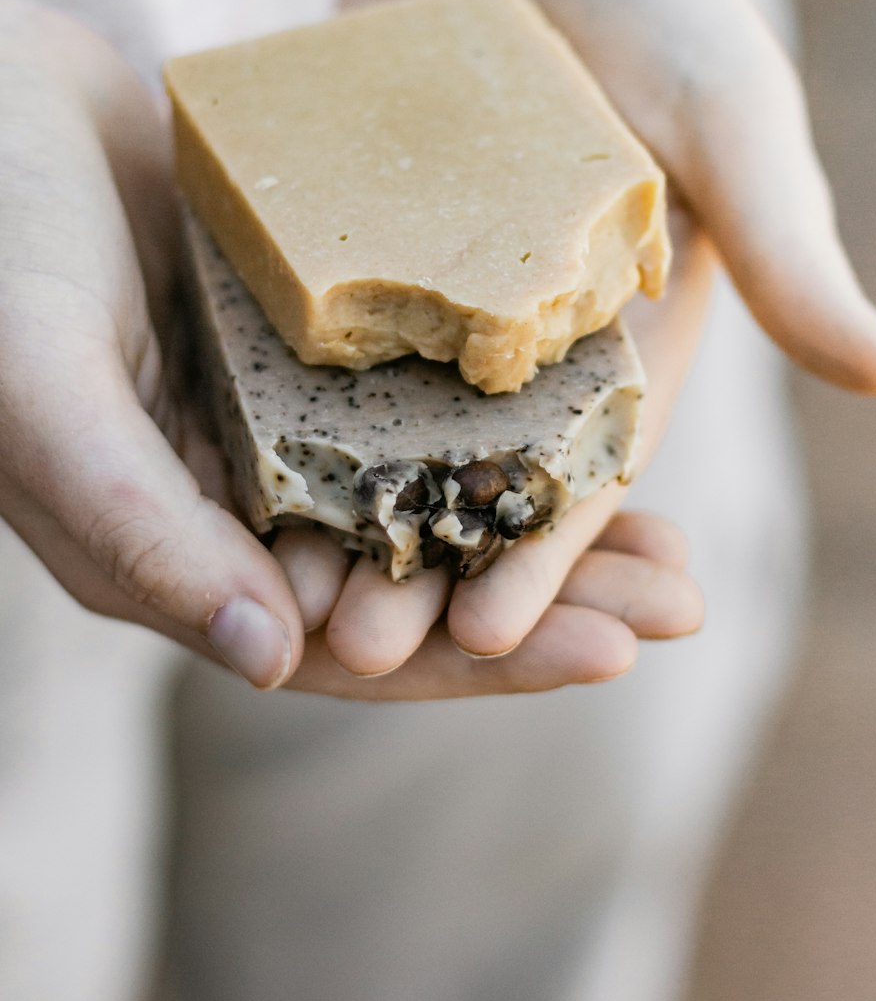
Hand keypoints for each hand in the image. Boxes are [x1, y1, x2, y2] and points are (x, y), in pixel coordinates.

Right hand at [0, 0, 699, 698]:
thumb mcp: (43, 391)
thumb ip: (142, 532)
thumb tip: (277, 659)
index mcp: (174, 551)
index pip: (351, 648)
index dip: (484, 659)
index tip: (617, 652)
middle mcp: (234, 503)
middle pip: (417, 583)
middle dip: (551, 599)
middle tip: (686, 598)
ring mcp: (273, 420)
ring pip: (434, 497)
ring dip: (544, 515)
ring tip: (671, 528)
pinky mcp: (300, 340)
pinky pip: (424, 396)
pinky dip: (506, 414)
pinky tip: (592, 404)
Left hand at [305, 0, 875, 664]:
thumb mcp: (733, 119)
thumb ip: (789, 249)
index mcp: (620, 338)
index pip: (584, 473)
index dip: (541, 559)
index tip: (488, 634)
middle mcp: (518, 339)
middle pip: (468, 479)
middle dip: (422, 568)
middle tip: (354, 651)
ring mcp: (424, 295)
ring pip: (374, 430)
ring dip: (335, 516)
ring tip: (280, 587)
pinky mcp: (344, 243)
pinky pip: (302, 332)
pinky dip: (271, 401)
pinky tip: (222, 458)